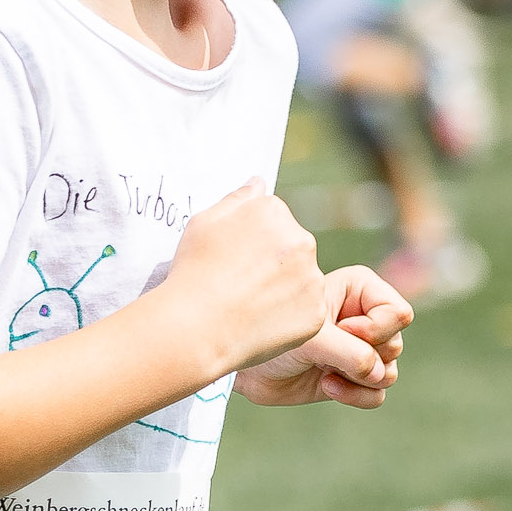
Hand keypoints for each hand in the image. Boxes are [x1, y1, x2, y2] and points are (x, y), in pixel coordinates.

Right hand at [163, 180, 328, 379]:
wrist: (197, 327)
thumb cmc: (194, 272)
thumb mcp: (203, 222)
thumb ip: (237, 199)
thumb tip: (259, 183)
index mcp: (274, 211)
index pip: (274, 220)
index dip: (252, 242)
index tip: (234, 260)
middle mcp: (302, 240)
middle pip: (293, 248)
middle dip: (273, 263)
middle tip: (241, 284)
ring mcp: (312, 277)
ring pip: (302, 280)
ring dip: (284, 289)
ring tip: (249, 305)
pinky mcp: (316, 312)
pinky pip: (305, 311)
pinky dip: (288, 317)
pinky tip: (260, 322)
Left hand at [236, 266, 412, 409]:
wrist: (247, 364)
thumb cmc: (271, 333)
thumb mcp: (312, 338)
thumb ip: (351, 353)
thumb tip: (380, 374)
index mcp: (360, 290)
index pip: (398, 313)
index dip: (374, 329)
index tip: (341, 330)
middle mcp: (366, 317)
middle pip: (396, 343)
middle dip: (364, 355)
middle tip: (328, 350)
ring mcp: (361, 349)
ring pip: (390, 371)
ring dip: (357, 378)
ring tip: (323, 369)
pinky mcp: (353, 378)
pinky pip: (377, 394)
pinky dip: (355, 396)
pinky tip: (326, 385)